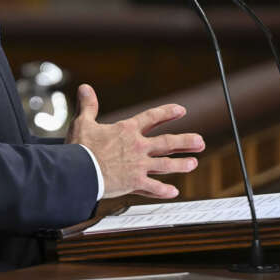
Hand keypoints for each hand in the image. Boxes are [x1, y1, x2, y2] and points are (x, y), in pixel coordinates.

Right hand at [66, 84, 204, 198]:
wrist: (80, 172)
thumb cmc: (81, 147)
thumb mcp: (83, 122)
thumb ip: (88, 105)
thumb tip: (85, 87)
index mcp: (127, 130)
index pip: (151, 117)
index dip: (167, 112)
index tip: (181, 110)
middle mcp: (138, 147)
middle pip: (167, 142)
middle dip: (186, 141)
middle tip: (200, 142)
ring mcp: (138, 166)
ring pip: (166, 164)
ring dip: (181, 164)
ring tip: (193, 163)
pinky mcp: (135, 183)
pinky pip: (154, 187)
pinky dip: (164, 190)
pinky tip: (174, 192)